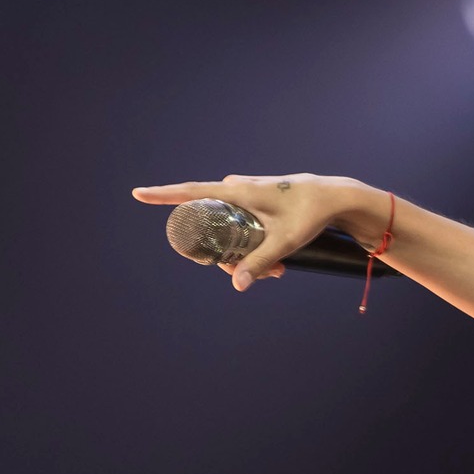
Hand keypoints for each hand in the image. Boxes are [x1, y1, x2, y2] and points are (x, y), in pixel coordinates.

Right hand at [130, 173, 382, 290]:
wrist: (334, 197)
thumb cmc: (310, 213)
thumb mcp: (284, 242)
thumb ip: (259, 263)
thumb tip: (236, 285)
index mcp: (236, 190)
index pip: (191, 192)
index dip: (163, 195)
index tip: (138, 194)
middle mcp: (236, 188)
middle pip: (211, 224)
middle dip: (229, 255)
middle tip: (265, 274)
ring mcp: (244, 192)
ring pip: (228, 228)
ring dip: (245, 254)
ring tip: (278, 270)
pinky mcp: (254, 199)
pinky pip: (240, 224)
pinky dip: (252, 244)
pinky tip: (277, 262)